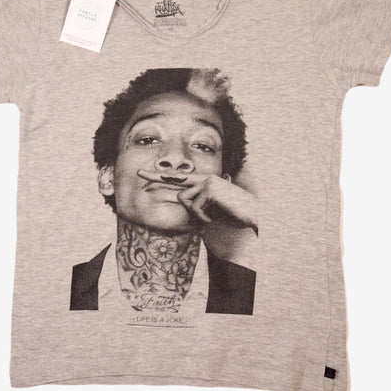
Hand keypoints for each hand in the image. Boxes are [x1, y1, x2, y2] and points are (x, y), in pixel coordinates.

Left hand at [137, 169, 258, 235]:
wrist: (252, 216)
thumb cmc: (233, 215)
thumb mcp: (210, 210)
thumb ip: (196, 205)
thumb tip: (181, 200)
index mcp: (203, 183)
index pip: (179, 178)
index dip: (161, 176)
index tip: (143, 174)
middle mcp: (204, 178)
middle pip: (174, 180)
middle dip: (155, 177)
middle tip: (138, 173)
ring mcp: (207, 181)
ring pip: (184, 199)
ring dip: (195, 214)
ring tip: (210, 217)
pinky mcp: (209, 188)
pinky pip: (194, 207)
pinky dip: (203, 218)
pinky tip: (214, 217)